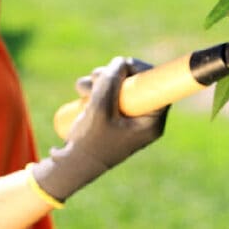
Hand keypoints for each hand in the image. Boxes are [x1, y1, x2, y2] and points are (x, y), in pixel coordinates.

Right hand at [31, 57, 168, 202]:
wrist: (70, 167)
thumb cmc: (89, 143)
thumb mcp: (100, 109)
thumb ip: (111, 83)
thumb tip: (121, 62)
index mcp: (151, 122)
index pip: (158, 88)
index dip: (142, 71)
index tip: (126, 65)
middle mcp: (143, 118)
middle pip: (138, 83)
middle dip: (115, 75)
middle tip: (95, 76)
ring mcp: (128, 117)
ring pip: (121, 86)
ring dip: (101, 80)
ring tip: (82, 89)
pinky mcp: (114, 116)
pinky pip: (110, 94)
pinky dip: (96, 89)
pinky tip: (82, 93)